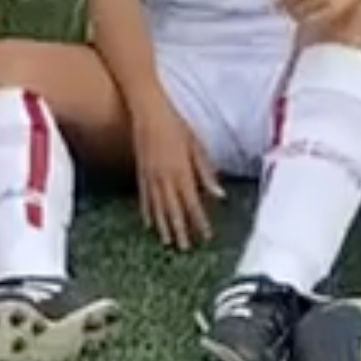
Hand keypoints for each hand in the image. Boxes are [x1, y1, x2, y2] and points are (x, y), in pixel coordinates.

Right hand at [131, 105, 221, 249]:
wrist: (148, 112)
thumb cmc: (177, 126)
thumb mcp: (197, 147)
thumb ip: (206, 172)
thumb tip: (219, 194)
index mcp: (182, 172)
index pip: (193, 203)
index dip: (199, 221)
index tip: (206, 236)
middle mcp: (165, 178)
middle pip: (173, 210)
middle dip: (180, 230)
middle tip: (185, 249)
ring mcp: (151, 177)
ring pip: (157, 207)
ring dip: (163, 226)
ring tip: (168, 242)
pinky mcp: (141, 172)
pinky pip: (144, 197)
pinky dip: (147, 212)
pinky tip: (149, 223)